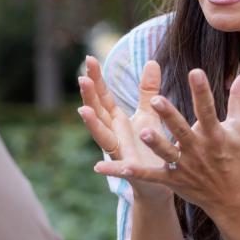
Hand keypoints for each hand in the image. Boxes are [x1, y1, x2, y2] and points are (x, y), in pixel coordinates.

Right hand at [77, 57, 170, 203]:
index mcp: (117, 120)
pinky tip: (97, 167)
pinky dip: (108, 168)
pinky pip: (117, 170)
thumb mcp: (149, 113)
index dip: (96, 79)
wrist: (158, 180)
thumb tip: (151, 62)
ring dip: (92, 125)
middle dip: (89, 96)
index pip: (103, 96)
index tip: (89, 59)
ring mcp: (118, 152)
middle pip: (98, 112)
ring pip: (102, 137)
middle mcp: (113, 134)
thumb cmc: (150, 145)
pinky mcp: (129, 171)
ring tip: (83, 111)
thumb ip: (148, 90)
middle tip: (82, 78)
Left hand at [93, 67, 239, 221]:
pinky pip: (151, 176)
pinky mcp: (173, 180)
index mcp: (215, 135)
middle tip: (156, 100)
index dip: (202, 91)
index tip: (195, 71)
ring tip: (143, 133)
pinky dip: (133, 172)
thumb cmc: (235, 157)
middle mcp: (198, 150)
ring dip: (155, 144)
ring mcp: (185, 166)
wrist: (231, 198)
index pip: (208, 110)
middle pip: (182, 130)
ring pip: (167, 153)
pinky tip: (115, 166)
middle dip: (170, 116)